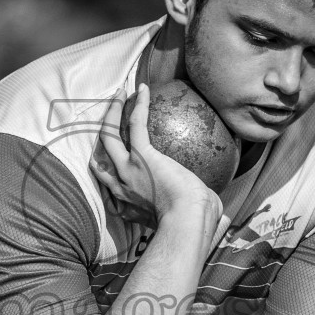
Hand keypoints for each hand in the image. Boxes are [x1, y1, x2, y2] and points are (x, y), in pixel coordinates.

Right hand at [90, 83, 220, 229]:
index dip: (104, 164)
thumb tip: (213, 210)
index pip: (107, 180)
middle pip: (101, 152)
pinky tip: (142, 89)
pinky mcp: (142, 156)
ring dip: (112, 111)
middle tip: (110, 112)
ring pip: (109, 134)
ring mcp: (127, 170)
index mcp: (126, 203)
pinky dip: (137, 104)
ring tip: (119, 93)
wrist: (186, 223)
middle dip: (103, 130)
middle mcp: (120, 186)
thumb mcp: (177, 218)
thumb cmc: (190, 225)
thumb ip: (181, 210)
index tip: (109, 153)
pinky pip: (135, 123)